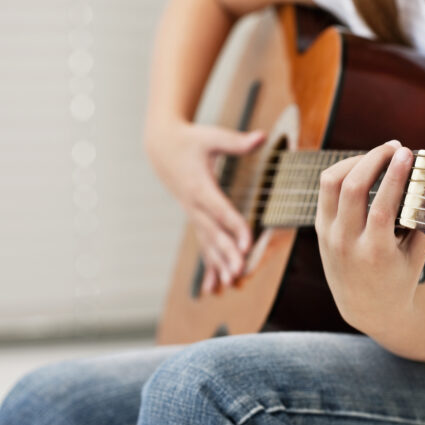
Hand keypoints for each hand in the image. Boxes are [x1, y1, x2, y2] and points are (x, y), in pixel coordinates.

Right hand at [146, 121, 264, 292]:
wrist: (161, 147)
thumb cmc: (190, 140)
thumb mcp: (212, 136)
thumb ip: (237, 142)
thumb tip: (262, 137)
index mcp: (200, 186)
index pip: (220, 209)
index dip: (235, 226)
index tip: (247, 243)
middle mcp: (194, 205)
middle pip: (213, 233)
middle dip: (226, 253)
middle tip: (239, 272)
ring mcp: (193, 214)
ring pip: (207, 243)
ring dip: (218, 265)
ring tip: (230, 284)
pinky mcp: (194, 218)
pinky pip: (202, 245)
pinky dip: (209, 266)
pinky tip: (215, 288)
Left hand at [315, 140, 424, 335]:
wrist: (365, 308)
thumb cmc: (397, 280)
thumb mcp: (416, 256)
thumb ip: (421, 220)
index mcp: (374, 254)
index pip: (381, 207)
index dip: (394, 175)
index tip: (407, 153)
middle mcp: (345, 242)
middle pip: (351, 187)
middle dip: (374, 158)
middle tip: (395, 147)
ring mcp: (328, 234)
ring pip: (331, 181)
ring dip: (356, 160)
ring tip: (379, 155)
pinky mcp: (320, 227)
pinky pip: (327, 188)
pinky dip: (344, 171)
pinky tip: (364, 166)